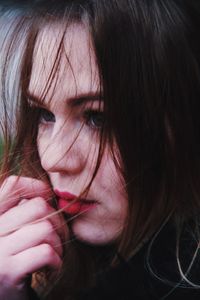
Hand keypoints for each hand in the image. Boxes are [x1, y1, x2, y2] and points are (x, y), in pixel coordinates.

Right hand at [0, 176, 67, 299]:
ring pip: (45, 229)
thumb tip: (47, 192)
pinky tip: (52, 267)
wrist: (2, 296)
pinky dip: (57, 260)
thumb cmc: (12, 258)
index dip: (36, 186)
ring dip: (59, 243)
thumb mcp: (10, 231)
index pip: (13, 185)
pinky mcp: (8, 272)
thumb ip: (21, 212)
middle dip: (58, 221)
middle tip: (58, 236)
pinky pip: (45, 252)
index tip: (47, 199)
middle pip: (38, 207)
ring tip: (54, 254)